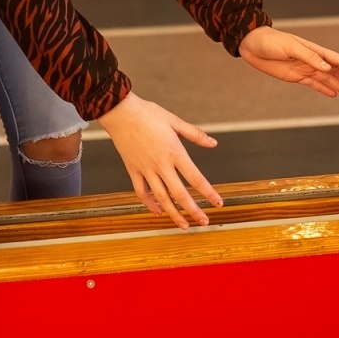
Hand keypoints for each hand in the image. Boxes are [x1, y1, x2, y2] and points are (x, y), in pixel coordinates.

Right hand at [97, 93, 221, 228]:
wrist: (120, 112)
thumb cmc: (147, 113)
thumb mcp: (174, 120)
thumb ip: (195, 134)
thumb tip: (213, 143)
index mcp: (174, 152)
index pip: (196, 178)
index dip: (208, 193)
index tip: (218, 203)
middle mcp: (161, 164)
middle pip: (180, 194)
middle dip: (194, 210)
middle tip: (204, 222)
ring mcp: (146, 169)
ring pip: (161, 198)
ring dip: (173, 214)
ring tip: (184, 225)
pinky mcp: (133, 170)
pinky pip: (141, 192)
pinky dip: (150, 204)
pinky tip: (158, 211)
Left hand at [239, 26, 338, 100]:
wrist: (251, 44)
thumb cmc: (270, 41)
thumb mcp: (290, 46)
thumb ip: (309, 57)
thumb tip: (326, 67)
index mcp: (315, 51)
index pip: (338, 62)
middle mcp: (313, 60)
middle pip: (336, 73)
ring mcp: (305, 68)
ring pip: (328, 80)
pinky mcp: (295, 76)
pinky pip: (314, 84)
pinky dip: (325, 89)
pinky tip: (334, 95)